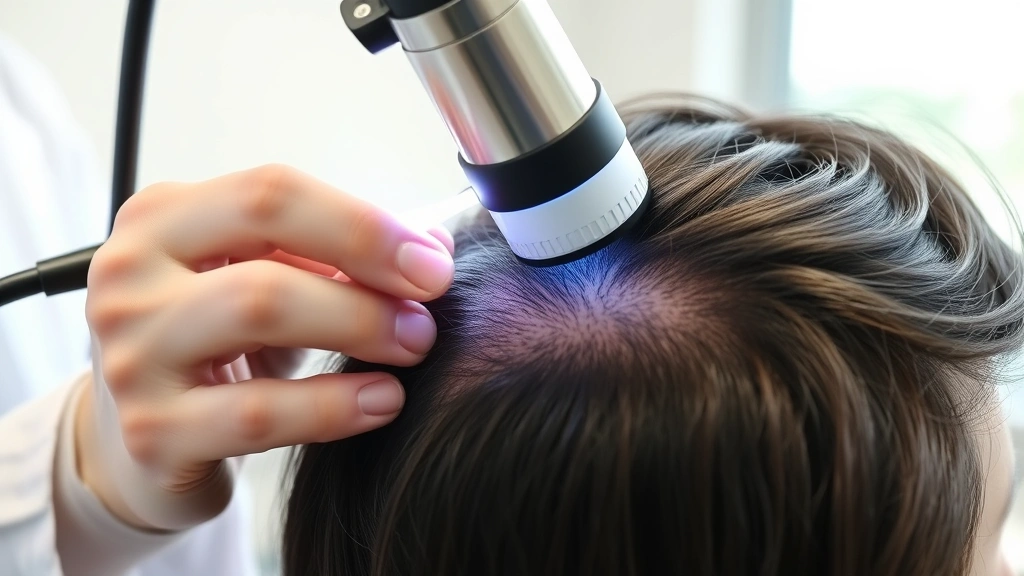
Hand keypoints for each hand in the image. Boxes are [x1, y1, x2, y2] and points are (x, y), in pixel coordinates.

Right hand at [79, 164, 454, 529]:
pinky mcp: (150, 432)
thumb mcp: (260, 280)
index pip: (271, 193)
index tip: (431, 261)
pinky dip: (334, 405)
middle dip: (367, 275)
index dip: (363, 224)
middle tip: (427, 310)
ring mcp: (132, 354)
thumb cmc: (215, 346)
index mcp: (162, 218)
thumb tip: (433, 244)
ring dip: (357, 326)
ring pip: (259, 312)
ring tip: (412, 346)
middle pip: (266, 246)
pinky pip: (258, 413)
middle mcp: (130, 275)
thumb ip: (334, 253)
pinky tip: (382, 400)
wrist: (142, 443)